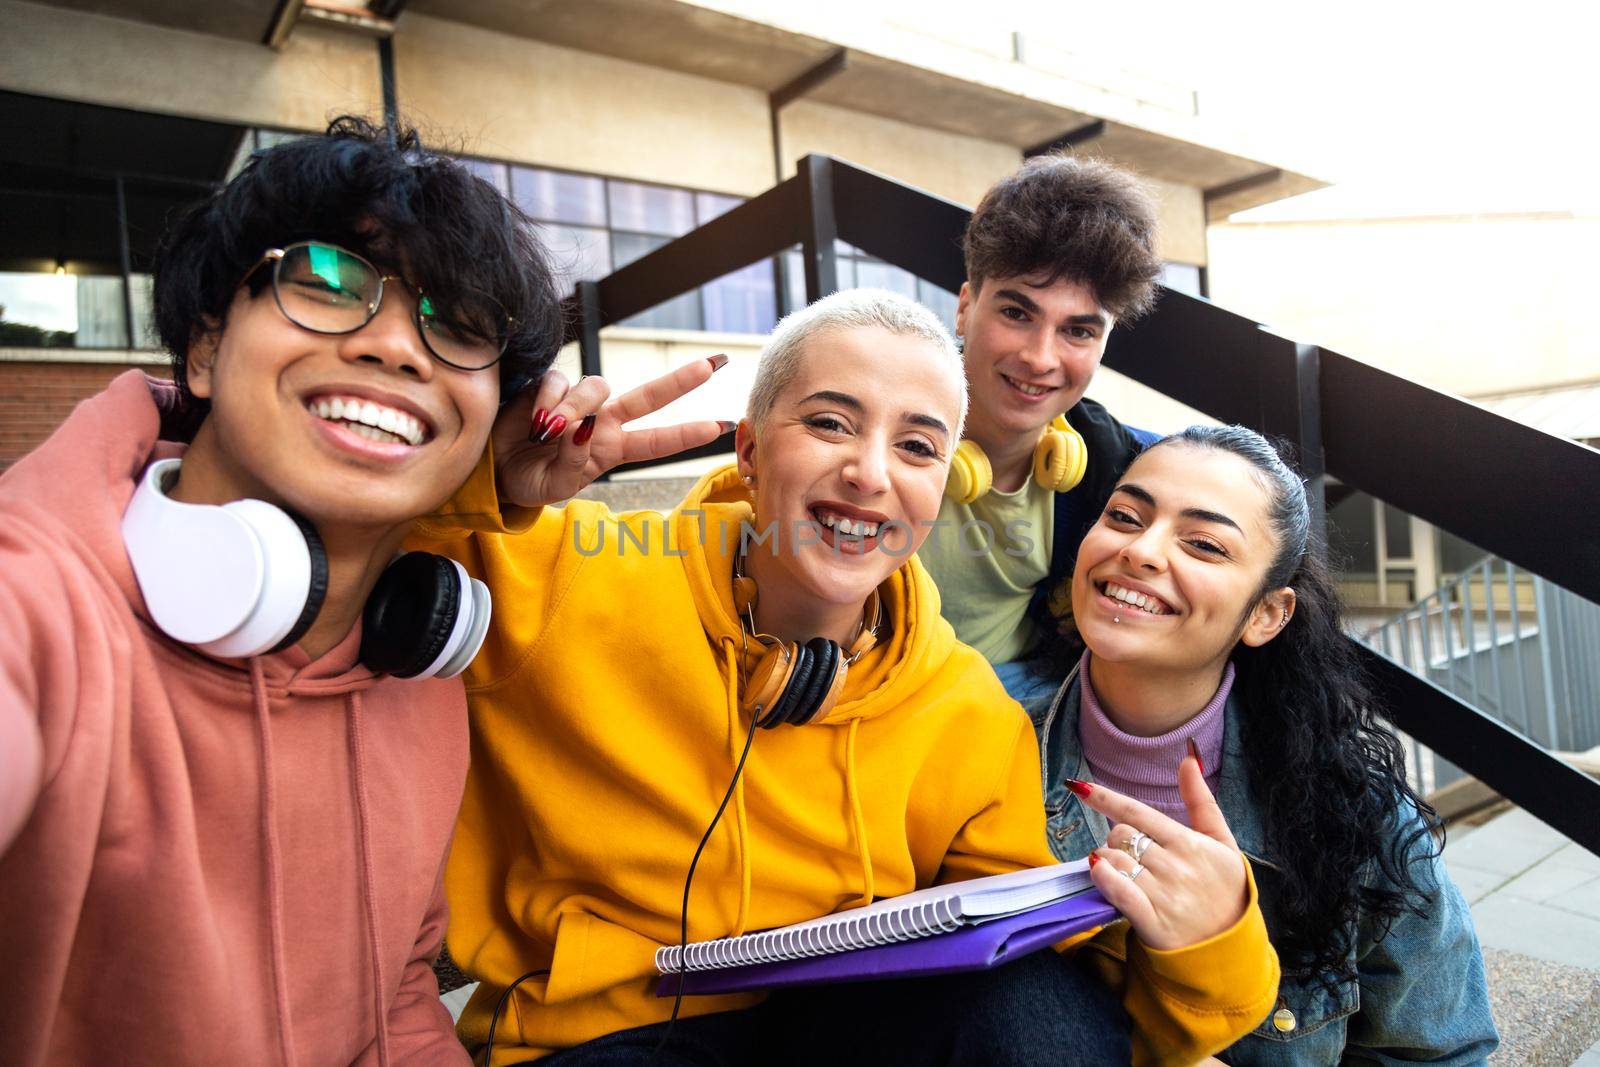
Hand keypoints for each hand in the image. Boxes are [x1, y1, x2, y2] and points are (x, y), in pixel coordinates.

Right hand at [491, 356, 729, 507]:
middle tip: (712, 366)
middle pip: (647, 397)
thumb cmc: (531, 482)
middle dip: (679, 381)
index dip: (685, 435)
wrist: (496, 470)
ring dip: (575, 406)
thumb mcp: (555, 486)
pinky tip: (535, 417)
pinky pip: (560, 380)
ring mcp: (580, 402)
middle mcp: (603, 422)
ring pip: (597, 386)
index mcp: (612, 450)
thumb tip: (583, 428)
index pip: (656, 442)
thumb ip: (572, 462)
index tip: (720, 427)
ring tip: (548, 430)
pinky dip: (549, 398)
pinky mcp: (552, 386)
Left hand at [1071, 753, 1248, 950]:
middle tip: (1129, 855)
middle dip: (1115, 840)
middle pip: (1120, 835)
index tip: (1079, 788)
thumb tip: (1188, 759)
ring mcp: (1164, 894)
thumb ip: (1202, 800)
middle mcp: (1175, 865)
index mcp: (1190, 842)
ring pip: (1113, 860)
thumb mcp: (1222, 843)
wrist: (1232, 947)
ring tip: (1125, 873)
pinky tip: (1101, 874)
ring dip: (1107, 862)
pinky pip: (1117, 891)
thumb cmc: (1226, 890)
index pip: (1138, 812)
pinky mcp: (1153, 921)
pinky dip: (1102, 879)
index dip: (1104, 798)